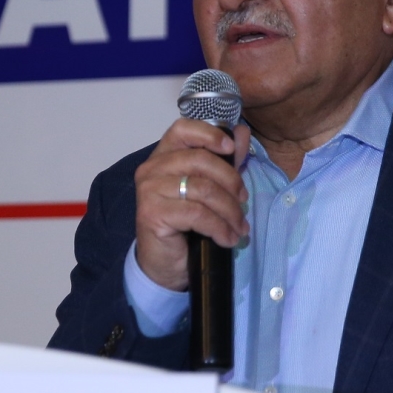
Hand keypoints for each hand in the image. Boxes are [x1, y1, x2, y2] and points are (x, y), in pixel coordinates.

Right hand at [133, 118, 251, 291]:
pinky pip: (197, 214)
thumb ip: (224, 159)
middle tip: (244, 201)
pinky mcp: (152, 213)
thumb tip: (241, 131)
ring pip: (202, 189)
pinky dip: (219, 227)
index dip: (209, 134)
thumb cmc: (185, 225)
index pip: (183, 129)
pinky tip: (228, 238)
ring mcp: (149, 191)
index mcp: (163, 156)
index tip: (231, 149)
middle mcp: (151, 169)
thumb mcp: (209, 188)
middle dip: (230, 181)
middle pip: (200, 160)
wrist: (165, 264)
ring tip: (240, 227)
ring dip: (229, 211)